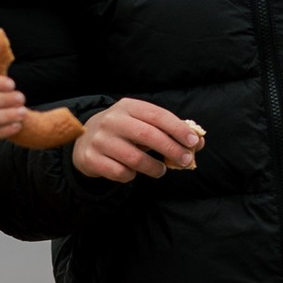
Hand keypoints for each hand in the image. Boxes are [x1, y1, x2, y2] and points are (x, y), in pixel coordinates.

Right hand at [70, 97, 205, 182]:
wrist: (85, 141)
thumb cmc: (124, 132)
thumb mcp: (143, 125)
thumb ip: (169, 131)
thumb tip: (197, 142)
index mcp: (128, 106)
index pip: (157, 115)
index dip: (178, 129)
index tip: (193, 142)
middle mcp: (112, 120)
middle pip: (148, 135)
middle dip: (171, 149)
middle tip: (186, 160)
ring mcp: (100, 140)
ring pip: (135, 158)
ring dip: (154, 168)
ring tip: (160, 170)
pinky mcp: (91, 159)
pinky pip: (120, 173)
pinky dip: (131, 176)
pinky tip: (132, 172)